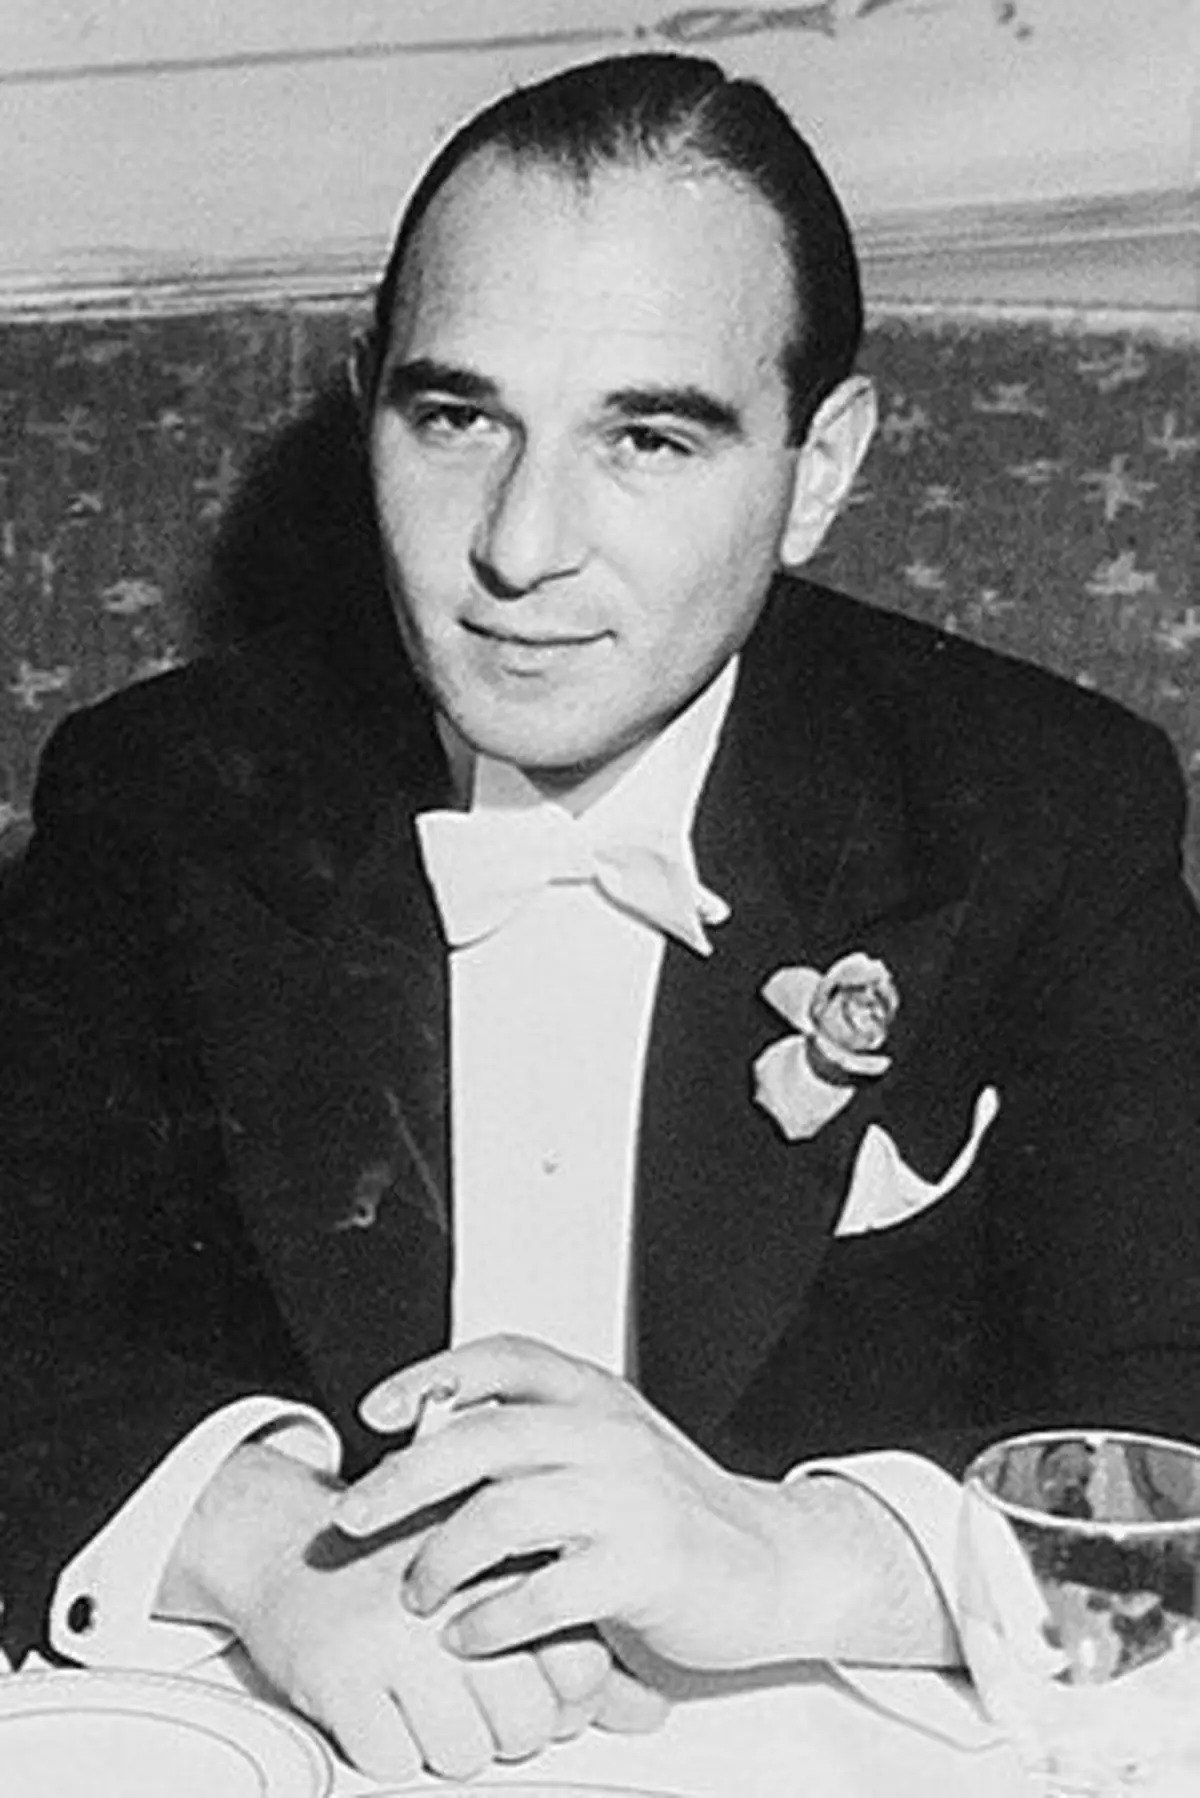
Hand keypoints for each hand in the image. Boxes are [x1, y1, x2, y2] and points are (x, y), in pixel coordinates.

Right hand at [161, 1441, 660, 1782]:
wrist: (287, 1540)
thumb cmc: (405, 1564)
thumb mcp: (497, 1577)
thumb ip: (576, 1642)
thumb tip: (649, 1712)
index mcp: (507, 1554)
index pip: (579, 1670)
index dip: (560, 1698)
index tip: (528, 1679)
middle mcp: (456, 1590)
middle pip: (526, 1724)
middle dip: (504, 1727)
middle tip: (468, 1689)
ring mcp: (395, 1634)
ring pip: (463, 1755)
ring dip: (446, 1742)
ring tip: (425, 1693)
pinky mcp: (338, 1674)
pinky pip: (392, 1762)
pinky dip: (388, 1748)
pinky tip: (380, 1700)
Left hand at [335, 1335, 805, 1669]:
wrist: (775, 1563)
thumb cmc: (676, 1513)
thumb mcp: (605, 1453)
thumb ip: (534, 1444)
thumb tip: (426, 1452)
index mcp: (596, 1397)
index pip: (503, 1358)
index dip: (432, 1375)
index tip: (375, 1409)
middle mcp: (609, 1434)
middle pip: (483, 1438)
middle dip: (403, 1481)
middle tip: (354, 1519)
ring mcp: (630, 1498)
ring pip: (501, 1514)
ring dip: (440, 1560)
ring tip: (417, 1595)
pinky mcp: (645, 1566)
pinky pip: (543, 1591)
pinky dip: (490, 1618)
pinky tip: (470, 1634)